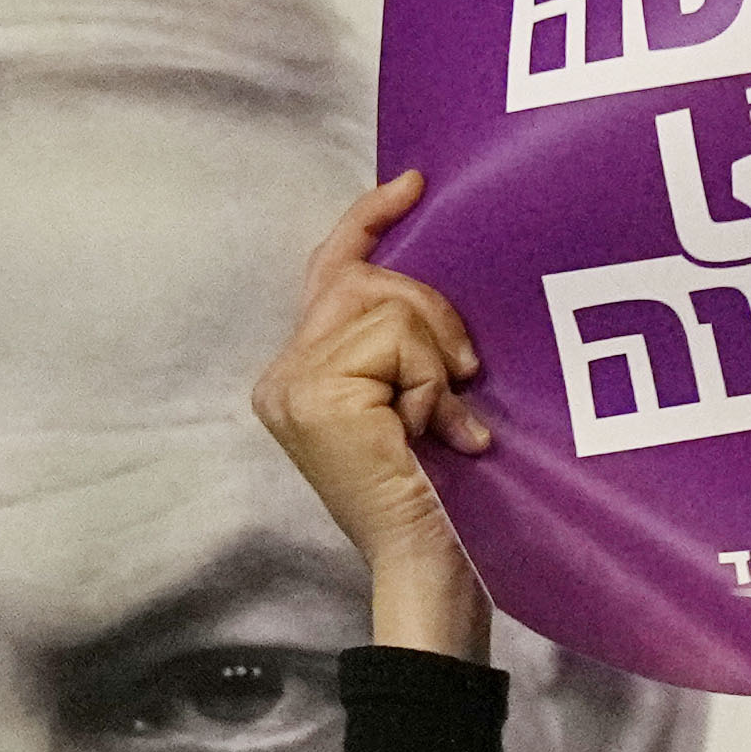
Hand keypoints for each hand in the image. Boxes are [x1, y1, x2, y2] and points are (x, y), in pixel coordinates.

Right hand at [253, 172, 502, 660]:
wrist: (431, 569)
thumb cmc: (444, 494)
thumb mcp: (423, 397)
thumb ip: (407, 340)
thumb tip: (434, 274)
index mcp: (305, 370)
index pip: (332, 269)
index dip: (369, 220)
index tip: (413, 183)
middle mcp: (284, 373)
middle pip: (364, 277)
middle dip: (432, 314)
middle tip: (466, 378)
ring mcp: (292, 384)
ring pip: (385, 306)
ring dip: (437, 360)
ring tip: (445, 423)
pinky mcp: (314, 396)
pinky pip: (395, 340)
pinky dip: (432, 383)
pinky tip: (439, 435)